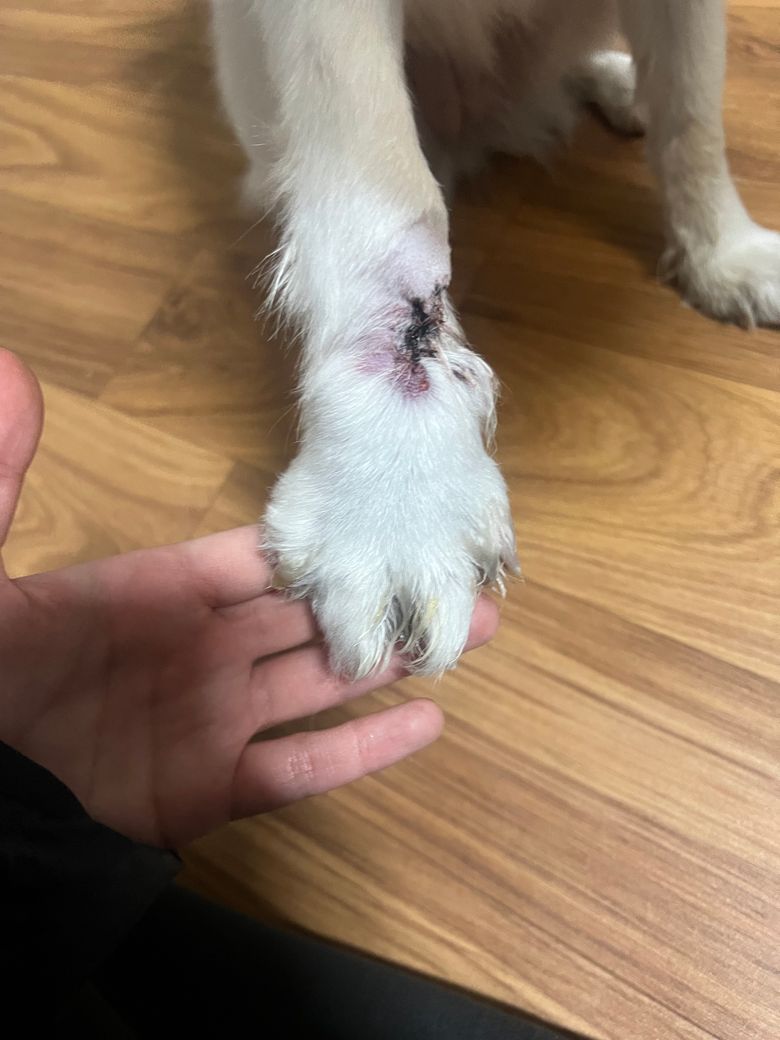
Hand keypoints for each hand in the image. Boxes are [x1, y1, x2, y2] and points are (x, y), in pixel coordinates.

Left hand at [0, 351, 497, 846]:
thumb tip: (8, 367)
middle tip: (455, 565)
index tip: (388, 508)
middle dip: (384, 588)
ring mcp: (214, 720)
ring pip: (324, 683)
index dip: (320, 535)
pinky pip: (302, 770)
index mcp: (157, 593)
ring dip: (394, 659)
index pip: (255, 555)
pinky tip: (425, 725)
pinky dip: (364, 750)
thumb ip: (3, 475)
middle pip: (310, 613)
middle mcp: (202, 650)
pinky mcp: (215, 789)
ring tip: (471, 629)